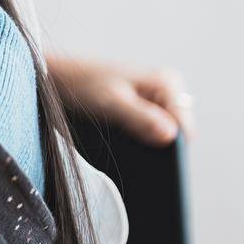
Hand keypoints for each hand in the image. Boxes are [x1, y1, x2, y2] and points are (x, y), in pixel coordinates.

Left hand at [50, 55, 194, 146]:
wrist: (58, 75)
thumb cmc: (81, 83)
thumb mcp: (111, 103)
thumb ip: (141, 118)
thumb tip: (172, 136)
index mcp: (168, 83)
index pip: (184, 129)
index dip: (173, 150)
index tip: (158, 168)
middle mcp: (168, 90)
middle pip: (176, 132)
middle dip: (161, 146)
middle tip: (136, 155)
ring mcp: (156, 99)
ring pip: (164, 133)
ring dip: (149, 143)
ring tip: (126, 149)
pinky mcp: (143, 107)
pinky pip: (150, 129)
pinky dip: (139, 138)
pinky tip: (121, 144)